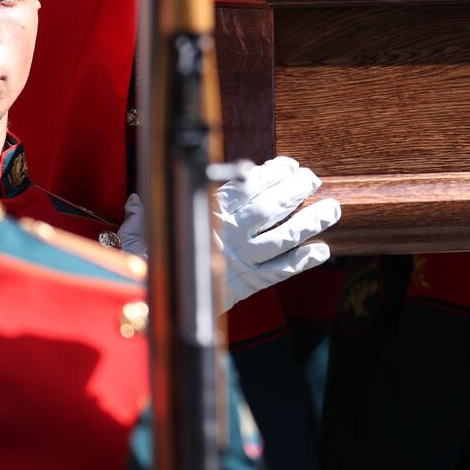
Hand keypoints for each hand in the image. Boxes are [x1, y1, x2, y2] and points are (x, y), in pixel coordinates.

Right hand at [115, 157, 340, 311]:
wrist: (162, 304)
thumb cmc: (158, 260)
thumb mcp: (147, 231)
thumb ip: (149, 212)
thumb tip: (138, 200)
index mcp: (211, 211)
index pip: (250, 184)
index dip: (274, 172)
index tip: (290, 165)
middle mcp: (232, 233)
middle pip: (271, 207)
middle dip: (297, 190)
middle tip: (313, 179)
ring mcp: (245, 259)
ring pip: (284, 237)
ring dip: (311, 222)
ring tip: (331, 209)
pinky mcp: (253, 283)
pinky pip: (284, 270)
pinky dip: (305, 261)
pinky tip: (322, 250)